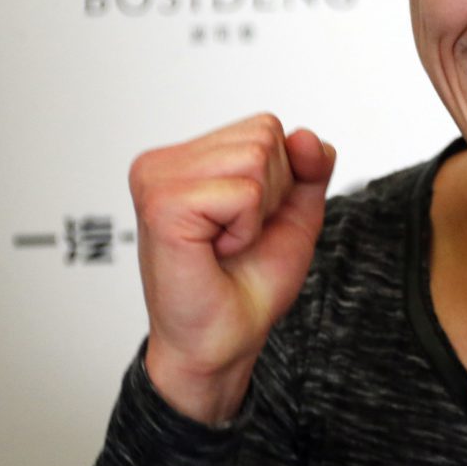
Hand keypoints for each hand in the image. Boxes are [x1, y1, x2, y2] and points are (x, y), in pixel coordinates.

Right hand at [130, 114, 334, 423]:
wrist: (225, 339)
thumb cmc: (249, 280)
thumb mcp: (295, 211)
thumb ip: (310, 166)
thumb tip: (305, 136)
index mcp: (186, 157)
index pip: (266, 126)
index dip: (281, 177)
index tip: (248, 220)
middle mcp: (163, 163)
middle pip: (264, 136)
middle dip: (272, 192)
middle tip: (237, 236)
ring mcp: (156, 180)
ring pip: (256, 159)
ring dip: (257, 212)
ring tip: (226, 242)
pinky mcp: (162, 206)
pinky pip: (244, 193)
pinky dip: (245, 228)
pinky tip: (216, 250)